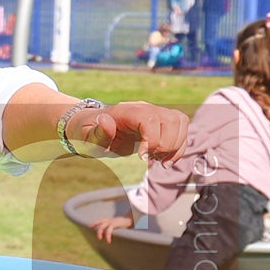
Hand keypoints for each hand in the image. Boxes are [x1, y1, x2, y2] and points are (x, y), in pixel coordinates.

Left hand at [64, 100, 187, 163]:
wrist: (94, 128)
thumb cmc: (90, 134)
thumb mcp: (88, 139)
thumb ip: (97, 133)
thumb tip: (105, 121)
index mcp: (126, 112)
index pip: (149, 120)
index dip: (152, 140)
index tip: (142, 158)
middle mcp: (144, 108)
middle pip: (170, 119)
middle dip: (166, 145)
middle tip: (151, 160)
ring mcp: (154, 112)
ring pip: (180, 121)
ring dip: (175, 146)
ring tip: (159, 161)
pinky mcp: (161, 121)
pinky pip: (181, 127)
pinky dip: (178, 147)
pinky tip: (165, 159)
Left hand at [91, 212, 134, 243]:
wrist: (133, 219)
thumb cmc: (127, 224)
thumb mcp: (119, 224)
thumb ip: (115, 227)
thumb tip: (113, 233)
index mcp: (111, 220)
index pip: (100, 220)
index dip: (95, 223)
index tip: (90, 226)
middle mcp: (110, 220)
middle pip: (100, 222)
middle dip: (97, 229)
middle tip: (98, 237)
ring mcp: (112, 221)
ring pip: (102, 227)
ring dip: (100, 233)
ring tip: (100, 239)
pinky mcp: (115, 223)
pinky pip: (109, 230)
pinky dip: (107, 236)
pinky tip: (109, 241)